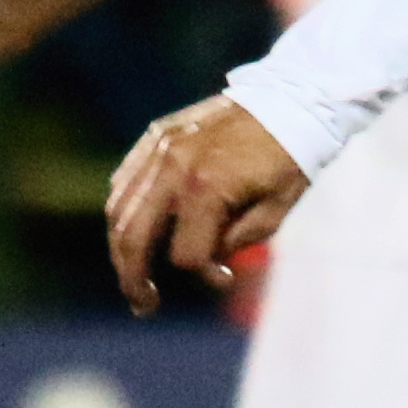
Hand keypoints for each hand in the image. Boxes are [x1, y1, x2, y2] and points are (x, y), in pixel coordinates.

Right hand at [106, 96, 305, 315]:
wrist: (288, 102)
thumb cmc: (289, 159)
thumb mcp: (275, 210)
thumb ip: (236, 241)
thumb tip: (206, 263)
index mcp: (207, 190)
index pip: (185, 254)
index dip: (205, 274)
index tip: (225, 278)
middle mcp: (173, 170)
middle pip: (133, 237)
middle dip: (133, 278)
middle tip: (144, 306)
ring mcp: (158, 150)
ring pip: (118, 210)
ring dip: (121, 249)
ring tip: (134, 276)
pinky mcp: (155, 138)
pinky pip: (125, 181)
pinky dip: (124, 211)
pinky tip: (135, 232)